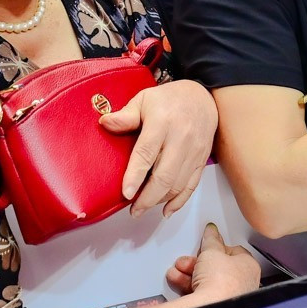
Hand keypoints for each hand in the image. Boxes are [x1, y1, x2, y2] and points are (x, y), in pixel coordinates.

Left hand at [101, 79, 217, 214]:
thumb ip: (125, 115)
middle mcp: (181, 138)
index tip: (126, 193)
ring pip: (178, 184)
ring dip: (159, 201)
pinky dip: (179, 201)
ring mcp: (194, 151)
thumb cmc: (169, 100)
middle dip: (147, 198)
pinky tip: (166, 209)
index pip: (147, 153)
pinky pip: (192, 185)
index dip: (135, 175)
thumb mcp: (144, 100)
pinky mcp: (202, 159)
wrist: (202, 98)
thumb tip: (104, 123)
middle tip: (132, 210)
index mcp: (162, 122)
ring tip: (142, 208)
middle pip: (165, 175)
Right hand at [165, 222, 260, 301]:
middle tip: (188, 260)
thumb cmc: (221, 283)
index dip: (217, 246)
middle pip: (217, 267)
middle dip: (198, 262)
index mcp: (249, 267)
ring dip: (190, 274)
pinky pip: (202, 293)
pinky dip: (189, 287)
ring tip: (178, 271)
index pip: (233, 251)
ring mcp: (230, 297)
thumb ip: (211, 240)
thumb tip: (212, 232)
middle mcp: (243, 283)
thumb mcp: (212, 252)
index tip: (207, 243)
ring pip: (207, 281)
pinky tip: (179, 283)